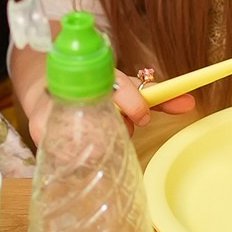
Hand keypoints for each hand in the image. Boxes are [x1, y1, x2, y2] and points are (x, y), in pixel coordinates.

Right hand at [21, 60, 163, 145]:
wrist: (47, 87)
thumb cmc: (95, 92)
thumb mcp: (126, 89)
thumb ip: (158, 98)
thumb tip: (191, 103)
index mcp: (98, 74)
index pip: (117, 85)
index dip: (133, 102)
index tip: (143, 116)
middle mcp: (76, 88)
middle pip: (102, 113)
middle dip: (118, 127)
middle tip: (121, 130)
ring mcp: (56, 110)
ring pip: (84, 135)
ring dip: (100, 145)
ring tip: (102, 144)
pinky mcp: (40, 130)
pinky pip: (63, 151)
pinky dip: (78, 158)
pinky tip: (84, 157)